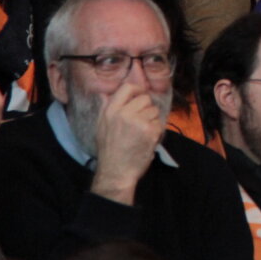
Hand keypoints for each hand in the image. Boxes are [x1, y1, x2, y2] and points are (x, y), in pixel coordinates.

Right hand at [90, 84, 164, 202]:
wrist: (116, 172)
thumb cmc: (109, 150)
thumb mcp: (100, 127)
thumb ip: (105, 108)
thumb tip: (104, 93)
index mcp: (111, 111)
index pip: (128, 87)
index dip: (138, 89)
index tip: (141, 95)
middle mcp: (124, 113)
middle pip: (145, 98)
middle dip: (146, 108)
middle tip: (140, 122)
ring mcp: (138, 121)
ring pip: (154, 111)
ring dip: (152, 120)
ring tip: (142, 133)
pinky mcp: (150, 131)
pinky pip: (159, 123)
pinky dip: (156, 131)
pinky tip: (147, 140)